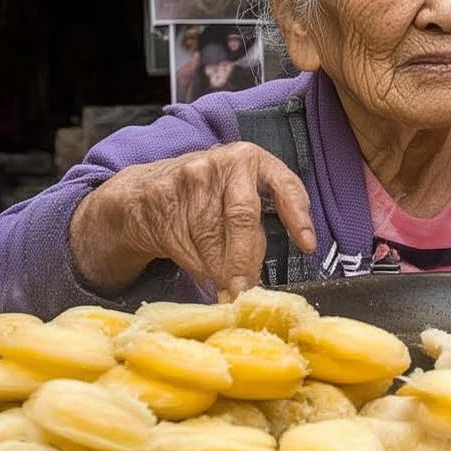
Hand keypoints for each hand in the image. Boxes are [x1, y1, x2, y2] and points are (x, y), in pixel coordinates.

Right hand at [69, 142, 315, 300]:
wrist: (143, 193)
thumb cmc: (204, 198)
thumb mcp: (236, 195)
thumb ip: (256, 223)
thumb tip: (261, 274)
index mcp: (251, 159)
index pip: (284, 183)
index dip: (298, 215)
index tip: (307, 245)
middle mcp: (223, 163)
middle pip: (242, 217)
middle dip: (245, 260)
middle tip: (247, 290)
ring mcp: (191, 177)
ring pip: (212, 237)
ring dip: (220, 270)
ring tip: (227, 285)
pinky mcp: (164, 197)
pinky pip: (186, 244)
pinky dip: (198, 267)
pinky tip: (203, 273)